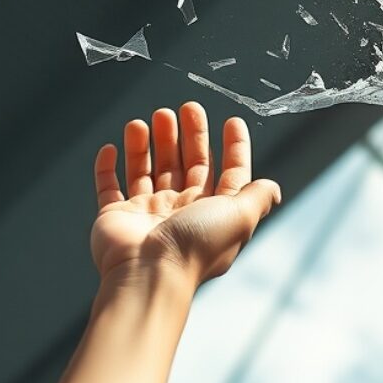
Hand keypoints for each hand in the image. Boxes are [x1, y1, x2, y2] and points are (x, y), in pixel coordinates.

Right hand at [90, 101, 280, 286]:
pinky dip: (108, 168)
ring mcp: (147, 214)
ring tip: (152, 117)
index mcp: (214, 212)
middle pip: (188, 166)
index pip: (228, 174)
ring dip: (150, 143)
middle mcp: (182, 212)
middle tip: (187, 108)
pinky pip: (109, 188)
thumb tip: (274, 188)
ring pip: (149, 170)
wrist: (149, 273)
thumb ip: (257, 198)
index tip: (231, 121)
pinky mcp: (116, 217)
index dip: (233, 149)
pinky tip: (112, 147)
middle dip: (189, 136)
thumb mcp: (241, 216)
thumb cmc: (196, 245)